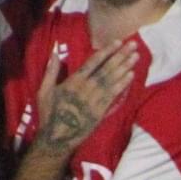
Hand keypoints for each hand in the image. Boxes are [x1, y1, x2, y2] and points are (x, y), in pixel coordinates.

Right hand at [31, 35, 140, 154]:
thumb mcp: (44, 90)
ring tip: (136, 56)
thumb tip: (55, 52)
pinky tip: (131, 76)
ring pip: (113, 81)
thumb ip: (51, 71)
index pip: (93, 62)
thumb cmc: (49, 113)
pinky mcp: (102, 112)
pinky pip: (114, 96)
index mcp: (74, 82)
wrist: (57, 138)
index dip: (106, 51)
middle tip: (133, 44)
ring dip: (125, 68)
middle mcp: (87, 89)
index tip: (117, 41)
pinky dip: (123, 85)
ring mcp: (96, 101)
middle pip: (107, 69)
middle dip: (121, 56)